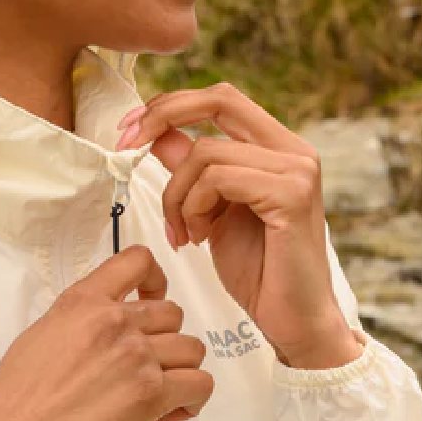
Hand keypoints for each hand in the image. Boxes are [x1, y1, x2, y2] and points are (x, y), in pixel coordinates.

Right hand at [0, 246, 214, 420]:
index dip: (155, 279)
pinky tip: (169, 412)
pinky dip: (191, 399)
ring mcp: (137, 356)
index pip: (138, 260)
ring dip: (180, 371)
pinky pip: (200, 384)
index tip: (151, 299)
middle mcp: (116, 320)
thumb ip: (79, 320)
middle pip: (173, 314)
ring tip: (159, 393)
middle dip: (165, 340)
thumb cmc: (17, 396)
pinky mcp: (151, 394)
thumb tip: (105, 329)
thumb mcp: (41, 334)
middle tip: (145, 366)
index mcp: (84, 301)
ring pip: (192, 349)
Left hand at [115, 83, 362, 367]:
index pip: (221, 98)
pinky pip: (218, 180)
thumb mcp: (211, 212)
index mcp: (278, 148)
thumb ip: (191, 172)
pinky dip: (194, 208)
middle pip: (218, 99)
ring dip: (177, 195)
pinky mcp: (291, 195)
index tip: (128, 129)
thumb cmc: (259, 271)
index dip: (170, 105)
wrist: (294, 322)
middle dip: (161, 116)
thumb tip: (156, 135)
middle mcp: (293, 150)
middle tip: (124, 144)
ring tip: (184, 233)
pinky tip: (199, 238)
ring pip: (206, 152)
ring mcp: (296, 170)